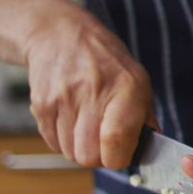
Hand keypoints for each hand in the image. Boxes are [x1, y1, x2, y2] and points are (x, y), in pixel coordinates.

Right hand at [24, 6, 153, 167]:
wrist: (61, 35)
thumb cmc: (107, 62)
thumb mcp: (138, 80)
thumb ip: (145, 117)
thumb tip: (151, 150)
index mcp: (126, 89)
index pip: (116, 142)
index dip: (119, 157)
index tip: (122, 153)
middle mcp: (93, 93)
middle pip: (89, 156)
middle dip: (98, 156)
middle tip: (104, 141)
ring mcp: (63, 99)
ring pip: (69, 153)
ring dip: (79, 147)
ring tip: (87, 125)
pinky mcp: (41, 104)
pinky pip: (52, 143)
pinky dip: (62, 139)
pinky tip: (70, 119)